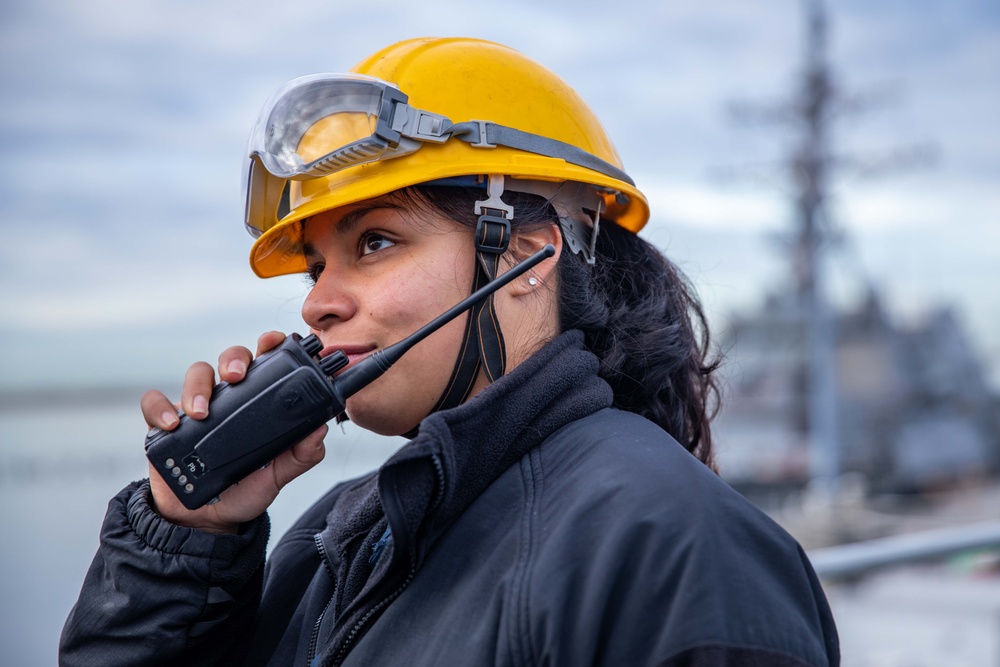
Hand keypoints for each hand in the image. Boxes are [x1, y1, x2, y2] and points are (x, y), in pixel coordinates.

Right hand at [139, 331, 327, 533]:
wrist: (209, 519)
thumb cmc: (245, 488)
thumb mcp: (278, 475)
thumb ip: (301, 455)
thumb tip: (319, 431)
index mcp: (257, 401)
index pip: (265, 362)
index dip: (269, 345)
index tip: (272, 342)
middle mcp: (228, 398)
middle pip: (229, 358)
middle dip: (232, 359)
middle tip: (235, 378)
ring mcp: (196, 407)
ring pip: (195, 374)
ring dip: (197, 387)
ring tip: (200, 413)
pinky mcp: (166, 425)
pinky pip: (155, 403)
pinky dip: (161, 409)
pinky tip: (171, 426)